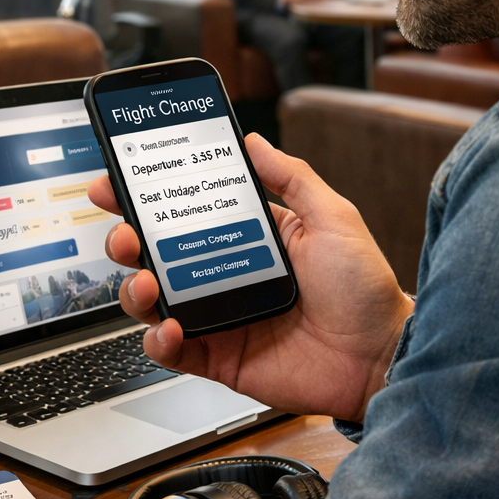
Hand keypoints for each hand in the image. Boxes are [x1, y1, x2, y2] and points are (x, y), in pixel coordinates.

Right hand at [88, 135, 413, 421]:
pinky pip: (173, 351)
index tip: (118, 180)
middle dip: (127, 238)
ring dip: (135, 288)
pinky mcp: (218, 357)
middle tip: (126, 233)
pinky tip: (171, 328)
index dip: (145, 197)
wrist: (381, 356)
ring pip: (153, 301)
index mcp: (245, 237)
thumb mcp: (332, 217)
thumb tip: (253, 142)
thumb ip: (291, 177)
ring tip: (146, 283)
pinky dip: (159, 341)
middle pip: (155, 254)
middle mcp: (223, 273)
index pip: (184, 211)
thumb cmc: (364, 289)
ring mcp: (217, 316)